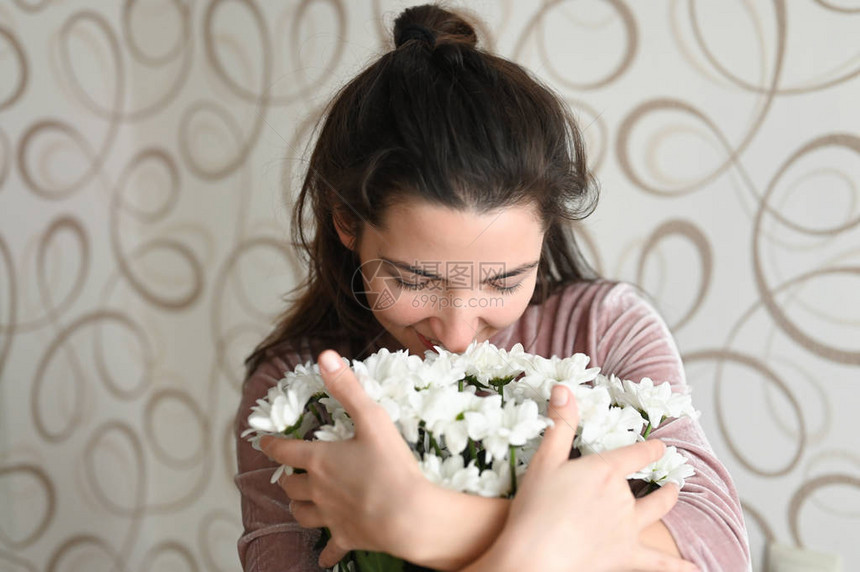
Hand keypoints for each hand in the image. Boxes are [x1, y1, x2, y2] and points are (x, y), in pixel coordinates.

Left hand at [260, 349, 430, 567]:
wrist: (408, 517)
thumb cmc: (391, 467)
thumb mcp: (372, 419)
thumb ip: (347, 388)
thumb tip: (326, 357)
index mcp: (321, 460)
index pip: (285, 450)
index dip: (272, 443)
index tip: (263, 441)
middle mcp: (318, 490)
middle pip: (290, 485)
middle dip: (286, 476)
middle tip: (291, 471)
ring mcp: (331, 516)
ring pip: (301, 513)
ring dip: (298, 506)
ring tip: (301, 501)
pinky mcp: (346, 537)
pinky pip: (329, 549)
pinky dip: (324, 553)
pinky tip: (323, 558)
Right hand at [465, 385, 698, 571]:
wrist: (535, 555)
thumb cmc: (536, 507)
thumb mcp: (545, 459)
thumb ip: (560, 424)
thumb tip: (564, 388)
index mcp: (606, 471)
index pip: (637, 455)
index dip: (650, 449)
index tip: (660, 446)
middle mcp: (623, 498)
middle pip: (649, 486)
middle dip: (662, 483)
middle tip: (671, 480)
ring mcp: (627, 529)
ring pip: (656, 514)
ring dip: (668, 503)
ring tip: (674, 497)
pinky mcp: (625, 556)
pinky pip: (659, 563)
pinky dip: (678, 566)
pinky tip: (694, 568)